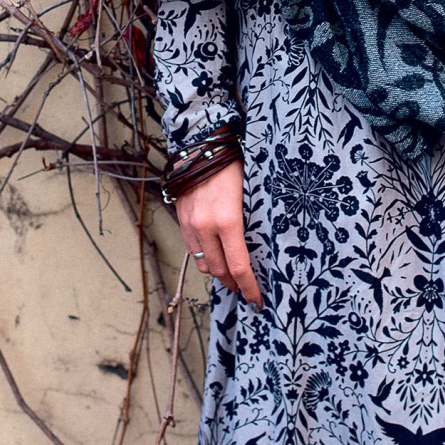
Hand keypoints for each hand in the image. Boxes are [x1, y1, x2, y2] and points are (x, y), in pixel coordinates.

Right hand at [175, 154, 261, 306]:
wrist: (202, 143)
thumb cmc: (234, 164)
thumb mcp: (252, 192)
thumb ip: (252, 221)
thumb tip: (262, 246)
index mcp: (228, 220)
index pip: (239, 266)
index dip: (249, 287)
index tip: (257, 300)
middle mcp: (205, 226)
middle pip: (219, 271)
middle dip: (234, 284)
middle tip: (246, 291)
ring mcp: (191, 223)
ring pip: (203, 263)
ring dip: (218, 273)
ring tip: (231, 276)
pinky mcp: (182, 218)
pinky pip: (192, 248)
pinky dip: (205, 257)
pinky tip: (216, 255)